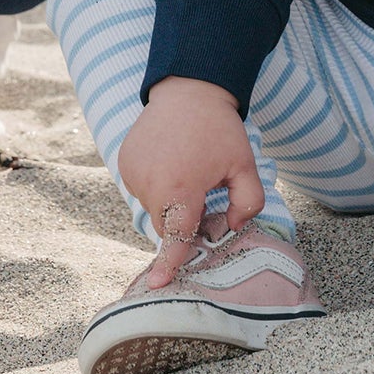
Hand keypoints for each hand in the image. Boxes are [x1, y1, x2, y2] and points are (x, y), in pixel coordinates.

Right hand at [116, 76, 265, 286]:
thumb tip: (232, 226)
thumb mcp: (246, 165)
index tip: (158, 285)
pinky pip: (141, 189)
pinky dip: (155, 186)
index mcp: (180, 188)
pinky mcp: (125, 162)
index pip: (176, 237)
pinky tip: (170, 162)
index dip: (169, 264)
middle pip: (166, 226)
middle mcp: (150, 184)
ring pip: (153, 209)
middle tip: (203, 193)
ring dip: (169, 202)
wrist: (188, 89)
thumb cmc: (219, 129)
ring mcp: (133, 172)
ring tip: (186, 170)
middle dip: (183, 221)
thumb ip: (248, 204)